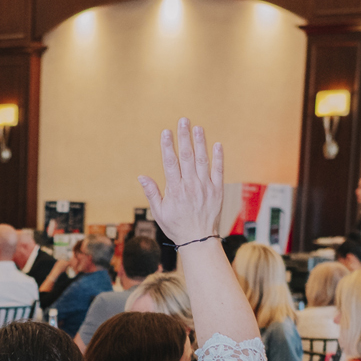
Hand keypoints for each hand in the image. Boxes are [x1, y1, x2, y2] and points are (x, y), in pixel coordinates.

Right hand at [135, 116, 225, 248]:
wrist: (199, 239)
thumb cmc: (176, 226)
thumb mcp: (159, 212)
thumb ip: (152, 193)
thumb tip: (141, 176)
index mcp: (175, 190)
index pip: (170, 163)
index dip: (168, 146)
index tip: (166, 132)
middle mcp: (191, 186)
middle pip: (187, 157)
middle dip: (184, 137)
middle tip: (183, 121)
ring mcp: (205, 187)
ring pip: (202, 160)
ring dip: (200, 142)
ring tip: (198, 128)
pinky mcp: (217, 191)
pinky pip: (218, 171)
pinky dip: (218, 158)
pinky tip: (216, 145)